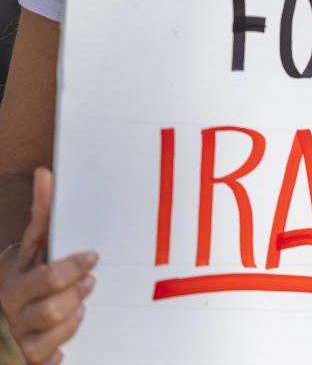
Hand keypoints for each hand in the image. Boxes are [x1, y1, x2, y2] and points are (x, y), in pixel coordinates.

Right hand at [0, 168, 96, 364]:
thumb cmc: (19, 280)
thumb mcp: (27, 249)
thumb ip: (41, 217)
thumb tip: (45, 174)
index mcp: (12, 282)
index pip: (49, 277)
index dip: (74, 268)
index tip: (92, 257)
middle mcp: (12, 312)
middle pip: (56, 306)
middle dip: (78, 292)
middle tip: (89, 281)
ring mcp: (19, 337)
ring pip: (59, 331)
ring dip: (74, 316)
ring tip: (79, 303)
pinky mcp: (29, 359)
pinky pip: (54, 358)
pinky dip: (62, 347)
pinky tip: (64, 332)